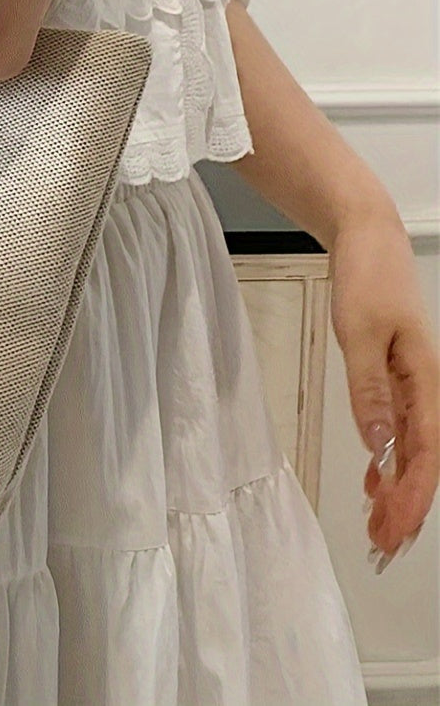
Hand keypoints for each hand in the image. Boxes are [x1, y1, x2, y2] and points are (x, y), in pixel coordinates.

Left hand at [329, 210, 438, 565]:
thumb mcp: (358, 331)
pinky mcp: (396, 377)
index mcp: (426, 381)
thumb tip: (379, 444)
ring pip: (413, 449)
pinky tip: (375, 479)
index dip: (413, 496)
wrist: (368, 240)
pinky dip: (390, 459)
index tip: (396, 529)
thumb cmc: (367, 279)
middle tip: (382, 544)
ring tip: (378, 524)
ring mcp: (414, 384)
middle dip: (408, 505)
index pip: (426, 453)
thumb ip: (369, 388)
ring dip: (398, 488)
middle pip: (424, 460)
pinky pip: (401, 429)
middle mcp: (427, 388)